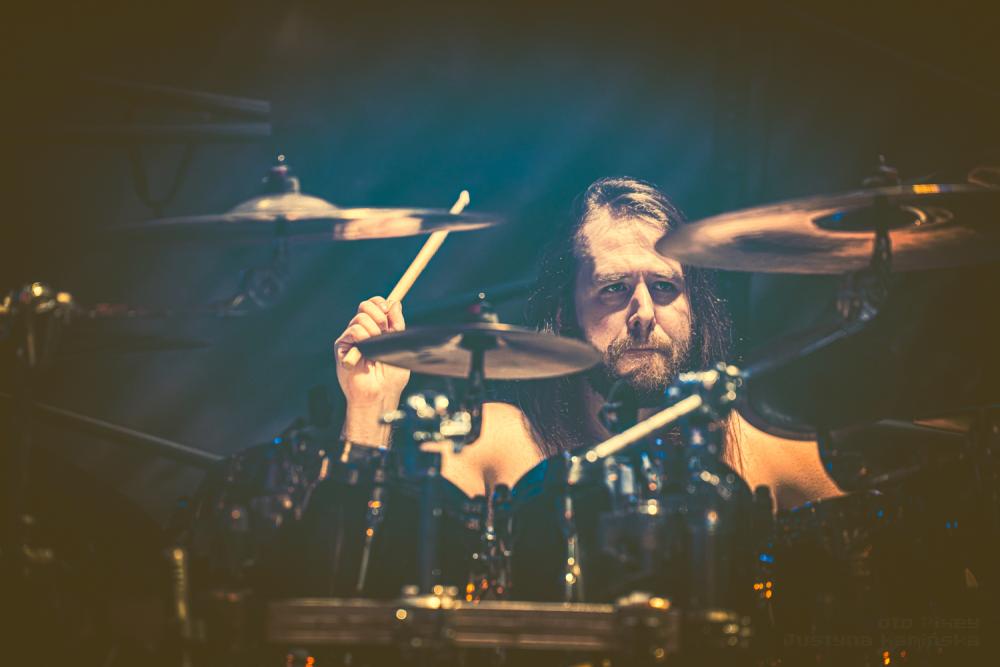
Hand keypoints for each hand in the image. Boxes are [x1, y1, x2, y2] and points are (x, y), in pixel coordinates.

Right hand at [334, 297, 409, 444]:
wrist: (380, 395)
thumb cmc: (391, 377)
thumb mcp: (398, 346)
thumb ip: (397, 324)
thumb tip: (395, 303)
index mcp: (375, 330)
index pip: (374, 305)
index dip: (381, 303)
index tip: (389, 309)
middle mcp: (361, 332)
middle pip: (364, 306)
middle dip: (379, 314)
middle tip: (385, 330)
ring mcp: (351, 339)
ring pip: (360, 317)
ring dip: (373, 329)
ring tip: (376, 346)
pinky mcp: (342, 347)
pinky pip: (353, 330)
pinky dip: (363, 336)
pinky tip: (366, 350)